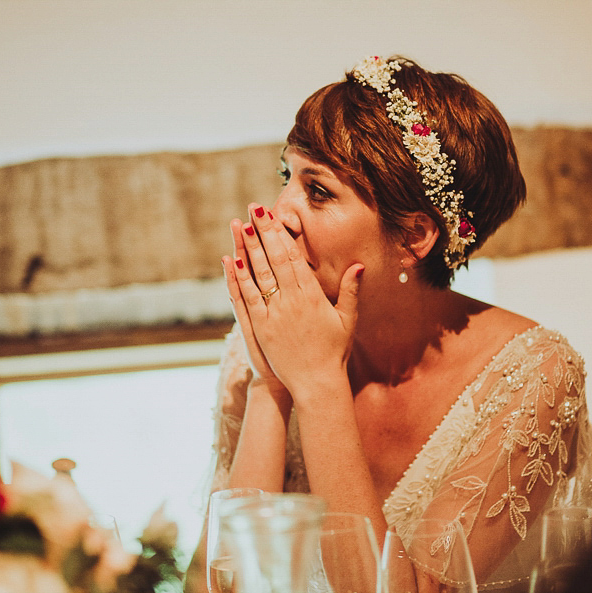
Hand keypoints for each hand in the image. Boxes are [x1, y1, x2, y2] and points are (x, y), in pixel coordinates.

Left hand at [224, 204, 361, 401]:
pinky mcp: (262, 328)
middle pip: (274, 258)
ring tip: (240, 225)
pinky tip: (232, 261)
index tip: (273, 215)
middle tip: (253, 208)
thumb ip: (351, 291)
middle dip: (263, 231)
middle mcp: (292, 300)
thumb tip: (358, 265)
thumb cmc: (334, 352)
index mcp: (312, 295)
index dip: (281, 234)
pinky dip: (240, 279)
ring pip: (259, 274)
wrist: (317, 383)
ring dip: (248, 248)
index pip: (293, 256)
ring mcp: (275, 314)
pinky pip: (248, 299)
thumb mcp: (347, 320)